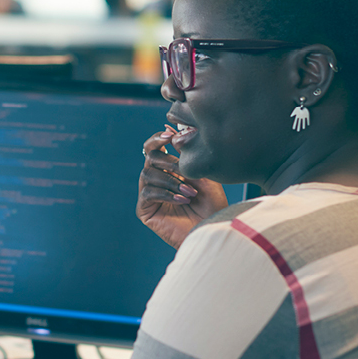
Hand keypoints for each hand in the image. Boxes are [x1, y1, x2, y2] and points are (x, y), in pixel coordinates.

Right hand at [137, 127, 227, 249]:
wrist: (213, 229)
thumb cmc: (212, 203)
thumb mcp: (202, 173)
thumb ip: (185, 153)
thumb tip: (169, 129)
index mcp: (167, 169)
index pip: (154, 148)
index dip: (158, 139)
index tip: (169, 135)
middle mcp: (156, 179)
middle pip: (149, 158)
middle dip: (169, 162)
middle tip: (186, 173)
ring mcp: (149, 195)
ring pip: (148, 175)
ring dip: (171, 181)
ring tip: (190, 192)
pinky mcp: (145, 210)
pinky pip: (147, 193)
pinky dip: (165, 194)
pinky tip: (182, 200)